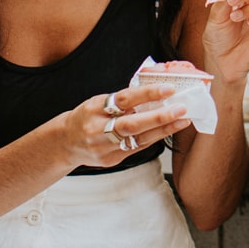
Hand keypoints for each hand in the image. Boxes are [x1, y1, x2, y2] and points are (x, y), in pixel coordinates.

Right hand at [62, 83, 191, 168]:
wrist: (66, 142)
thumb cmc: (88, 116)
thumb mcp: (98, 101)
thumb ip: (123, 98)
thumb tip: (154, 88)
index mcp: (95, 108)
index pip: (124, 99)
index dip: (148, 93)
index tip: (169, 88)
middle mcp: (98, 129)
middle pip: (132, 124)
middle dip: (159, 117)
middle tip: (181, 108)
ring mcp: (104, 147)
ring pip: (138, 139)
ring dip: (163, 129)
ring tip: (182, 120)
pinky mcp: (111, 160)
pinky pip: (137, 148)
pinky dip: (154, 138)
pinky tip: (168, 130)